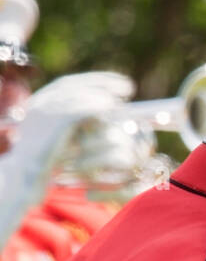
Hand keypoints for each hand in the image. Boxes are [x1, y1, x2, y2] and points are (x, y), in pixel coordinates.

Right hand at [0, 71, 134, 248]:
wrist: (23, 180)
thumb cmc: (45, 167)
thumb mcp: (61, 140)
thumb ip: (76, 127)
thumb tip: (104, 118)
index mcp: (39, 105)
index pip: (67, 85)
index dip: (93, 81)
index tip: (115, 83)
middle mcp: (39, 104)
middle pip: (73, 85)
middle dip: (101, 83)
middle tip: (127, 86)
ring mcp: (42, 112)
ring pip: (75, 94)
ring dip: (101, 92)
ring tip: (122, 97)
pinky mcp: (50, 125)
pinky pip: (75, 109)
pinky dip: (94, 105)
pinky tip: (110, 106)